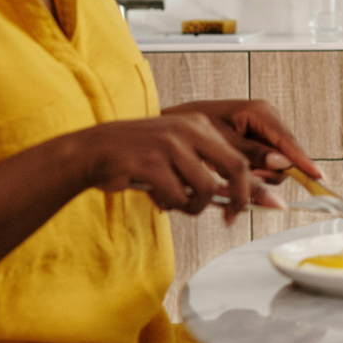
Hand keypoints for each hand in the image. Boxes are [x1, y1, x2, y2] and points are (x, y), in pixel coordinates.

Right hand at [70, 113, 270, 223]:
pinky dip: (171, 205)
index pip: (239, 157)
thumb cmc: (141, 157)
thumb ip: (206, 169)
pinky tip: (158, 198)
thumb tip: (239, 200)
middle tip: (231, 217)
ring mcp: (169, 144)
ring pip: (206, 188)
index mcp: (200, 125)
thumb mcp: (177, 153)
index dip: (248, 187)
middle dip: (239, 198)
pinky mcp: (150, 161)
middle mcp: (188, 130)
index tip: (244, 208)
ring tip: (177, 204)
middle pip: (236, 167)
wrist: (94, 150)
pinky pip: (177, 195)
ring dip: (194, 206)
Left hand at [161, 98, 321, 184]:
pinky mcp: (257, 142)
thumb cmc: (192, 127)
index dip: (304, 163)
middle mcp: (267, 120)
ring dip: (257, 177)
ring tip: (229, 177)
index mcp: (260, 112)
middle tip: (241, 180)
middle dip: (266, 174)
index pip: (289, 142)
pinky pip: (265, 163)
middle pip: (285, 158)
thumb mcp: (220, 142)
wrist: (173, 124)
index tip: (319, 178)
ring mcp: (263, 131)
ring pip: (275, 165)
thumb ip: (251, 154)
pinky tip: (233, 177)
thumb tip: (282, 164)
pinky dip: (252, 174)